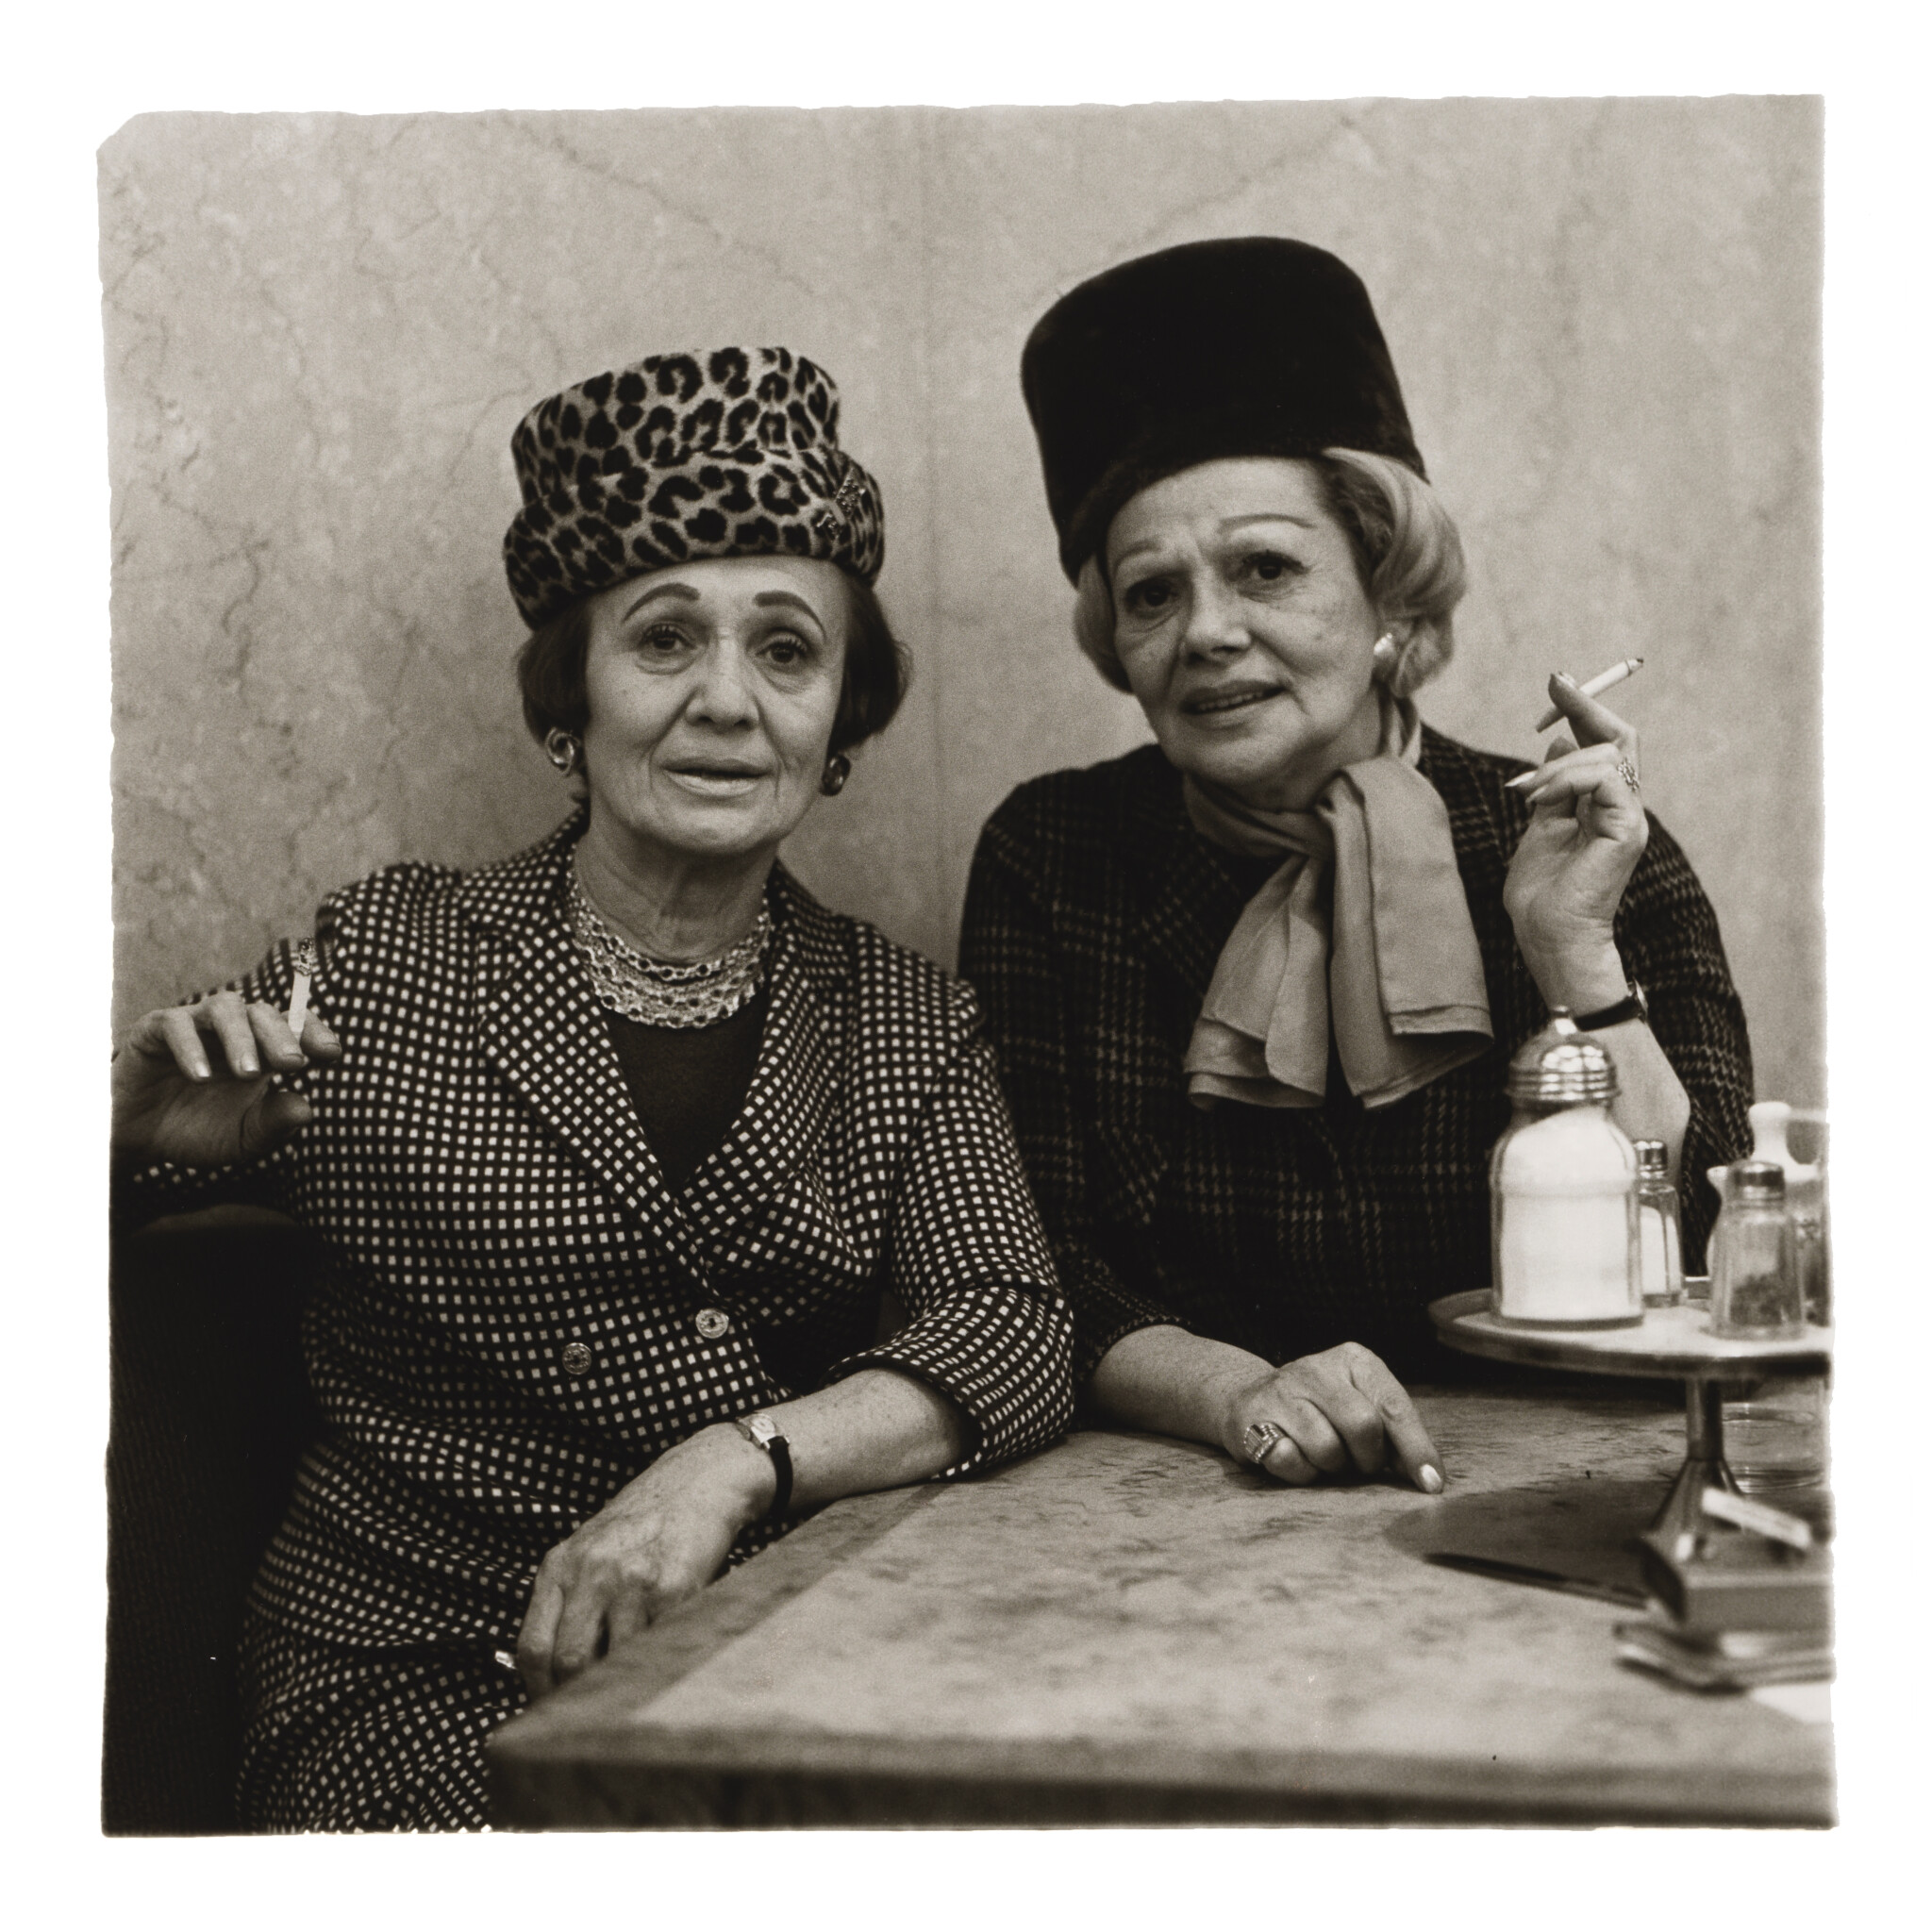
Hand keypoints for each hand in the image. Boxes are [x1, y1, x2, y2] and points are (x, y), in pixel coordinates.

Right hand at [111, 989, 341, 1170]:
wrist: (140, 1142)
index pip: (296, 1027)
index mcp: (262, 1050)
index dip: (314, 1033)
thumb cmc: (199, 1133)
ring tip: (248, 1072)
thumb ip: (273, 1124)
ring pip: (225, 1008)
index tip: (330, 1053)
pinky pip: (175, 1024)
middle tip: (291, 1063)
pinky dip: (190, 1047)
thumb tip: (306, 1109)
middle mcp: (232, 1031)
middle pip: (264, 1013)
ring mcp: (195, 1025)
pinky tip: (200, 1077)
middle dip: (281, 1036)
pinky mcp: (154, 1031)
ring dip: (241, 1037)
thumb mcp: (243, 1139)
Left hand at [515, 1425, 772, 1697]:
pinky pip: (655, 1646)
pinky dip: (656, 1662)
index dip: (538, 1690)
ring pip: (611, 1662)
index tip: (551, 1710)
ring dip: (621, 1683)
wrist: (701, 1480)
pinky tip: (661, 1657)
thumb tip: (553, 1673)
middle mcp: (590, 1571)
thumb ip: (568, 1600)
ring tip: (631, 1685)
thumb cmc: (645, 1522)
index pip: (532, 1647)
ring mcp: (631, 1580)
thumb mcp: (590, 1550)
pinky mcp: (672, 1588)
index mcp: (560, 1565)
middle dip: (577, 1697)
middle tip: (591, 1711)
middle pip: (567, 1661)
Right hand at [1217, 1342, 1443, 1491]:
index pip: (1394, 1406)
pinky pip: (1290, 1461)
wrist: (1250, 1398)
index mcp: (1354, 1361)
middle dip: (1367, 1458)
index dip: (1416, 1449)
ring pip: (1327, 1448)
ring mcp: (1281, 1390)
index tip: (1432, 1484)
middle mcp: (1316, 1368)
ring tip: (1321, 1454)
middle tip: (1357, 1462)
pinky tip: (1294, 1455)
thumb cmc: (1321, 1411)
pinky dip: (1300, 1471)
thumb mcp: (1362, 1407)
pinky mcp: (1251, 1417)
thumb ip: (1395, 1435)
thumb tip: (1429, 1477)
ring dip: (1331, 1467)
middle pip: (1363, 1426)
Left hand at [1502, 673, 1648, 1008]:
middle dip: (1584, 705)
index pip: (1607, 744)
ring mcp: (1629, 817)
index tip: (1558, 683)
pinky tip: (1539, 800)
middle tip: (1555, 684)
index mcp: (1605, 805)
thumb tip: (1557, 745)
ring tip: (1524, 794)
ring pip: (1606, 754)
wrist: (1549, 936)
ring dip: (1555, 765)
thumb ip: (1553, 788)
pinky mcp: (1625, 830)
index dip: (1584, 710)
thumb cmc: (1541, 893)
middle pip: (1619, 737)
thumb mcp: (1540, 826)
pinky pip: (1603, 779)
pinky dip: (1566, 779)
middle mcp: (1624, 807)